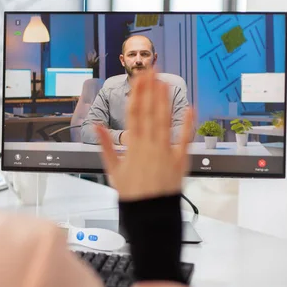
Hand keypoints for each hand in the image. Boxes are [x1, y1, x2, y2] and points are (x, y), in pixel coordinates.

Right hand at [95, 70, 194, 200]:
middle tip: (153, 71)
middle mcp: (149, 146)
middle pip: (150, 112)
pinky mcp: (179, 160)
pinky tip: (189, 108)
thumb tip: (97, 127)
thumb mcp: (113, 170)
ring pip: (165, 121)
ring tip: (165, 82)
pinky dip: (187, 123)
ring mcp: (165, 152)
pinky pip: (184, 139)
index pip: (134, 114)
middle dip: (151, 90)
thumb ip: (106, 146)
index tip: (139, 79)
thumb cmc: (132, 195)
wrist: (150, 215)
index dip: (137, 94)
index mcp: (133, 147)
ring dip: (165, 100)